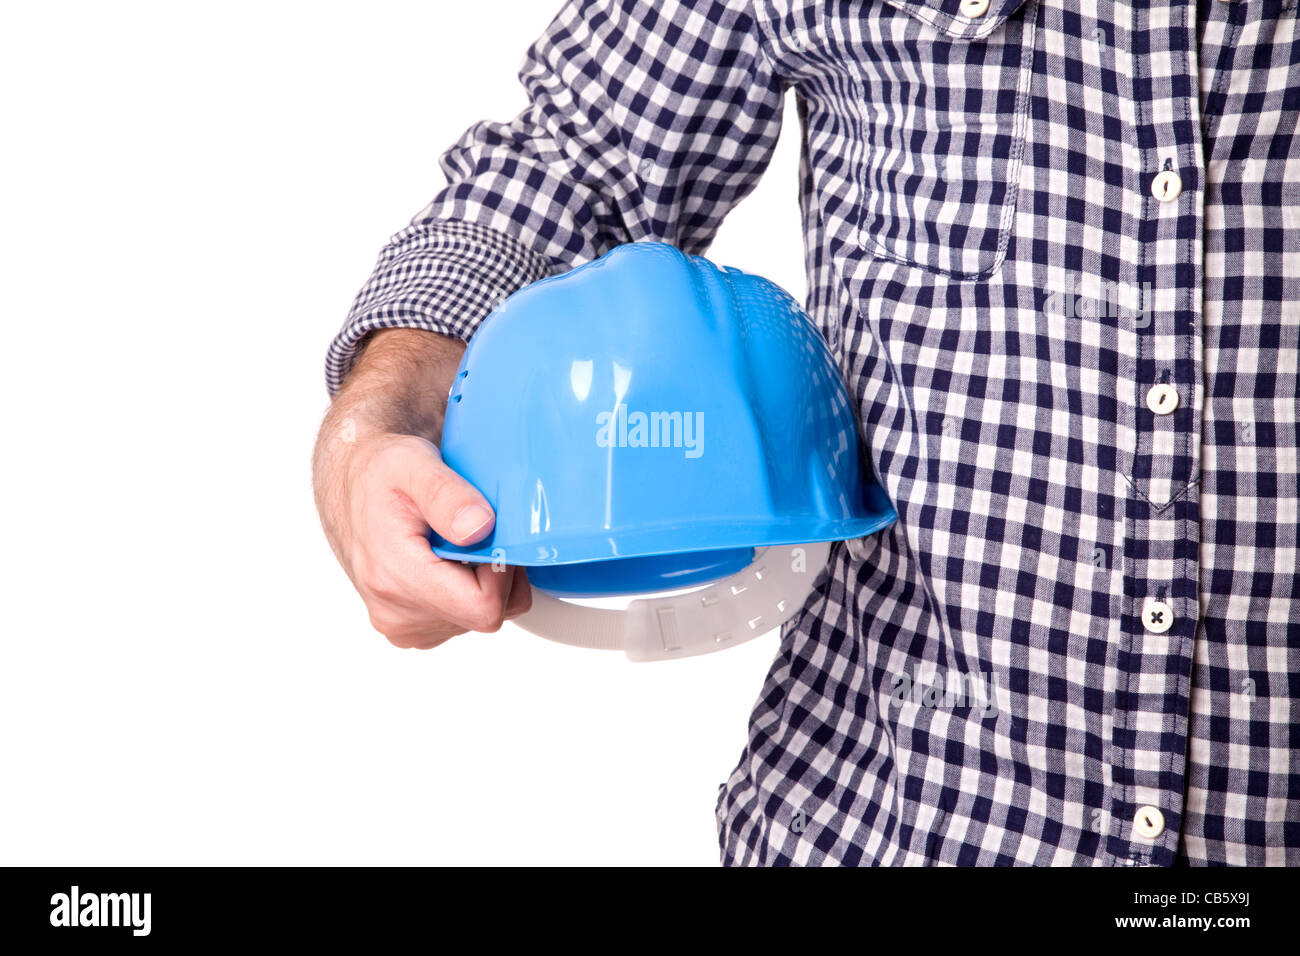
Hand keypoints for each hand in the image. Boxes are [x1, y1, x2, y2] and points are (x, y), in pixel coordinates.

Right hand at [313, 330, 530, 647]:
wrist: (350, 470)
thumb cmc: (379, 465)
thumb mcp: (413, 462)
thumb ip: (447, 494)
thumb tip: (475, 526)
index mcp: (395, 576)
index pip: (481, 610)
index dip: (499, 571)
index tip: (488, 532)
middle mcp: (395, 609)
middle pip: (484, 613)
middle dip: (489, 571)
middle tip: (470, 524)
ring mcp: (400, 620)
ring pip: (475, 616)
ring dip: (477, 576)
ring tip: (455, 532)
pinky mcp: (406, 621)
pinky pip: (459, 615)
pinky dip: (463, 584)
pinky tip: (448, 550)